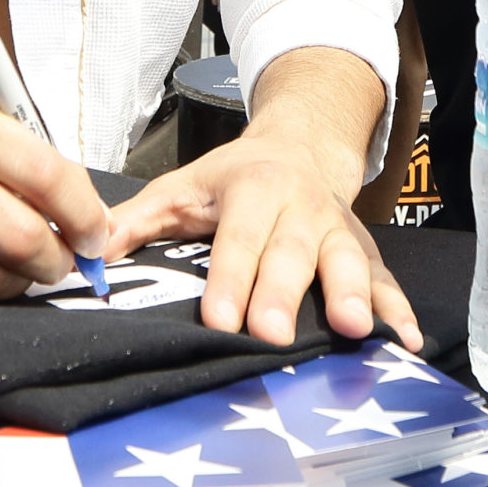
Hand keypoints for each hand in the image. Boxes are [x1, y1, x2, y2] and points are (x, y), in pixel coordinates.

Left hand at [107, 137, 422, 350]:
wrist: (300, 146)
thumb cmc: (231, 181)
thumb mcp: (179, 188)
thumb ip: (132, 222)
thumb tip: (83, 254)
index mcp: (252, 189)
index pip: (237, 239)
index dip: (229, 279)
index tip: (220, 320)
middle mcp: (301, 207)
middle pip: (292, 254)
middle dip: (283, 295)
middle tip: (272, 336)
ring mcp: (338, 229)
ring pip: (347, 262)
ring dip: (352, 296)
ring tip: (352, 330)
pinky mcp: (366, 251)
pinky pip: (386, 280)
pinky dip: (397, 310)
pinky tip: (404, 340)